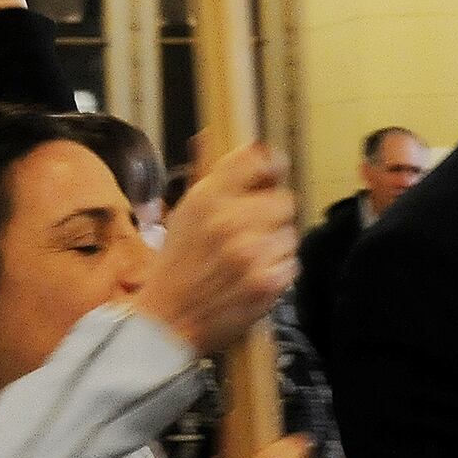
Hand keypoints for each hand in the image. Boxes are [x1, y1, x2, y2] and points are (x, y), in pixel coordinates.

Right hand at [132, 143, 297, 356]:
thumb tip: (211, 135)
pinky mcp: (267, 282)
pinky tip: (254, 278)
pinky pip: (291, 264)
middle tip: (255, 231)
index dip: (271, 165)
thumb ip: (207, 178)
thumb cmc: (174, 268)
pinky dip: (278, 272)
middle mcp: (231, 220)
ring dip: (276, 246)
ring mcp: (252, 252)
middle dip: (273, 215)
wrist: (166, 322)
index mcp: (207, 198)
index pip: (256, 160)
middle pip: (284, 200)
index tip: (273, 173)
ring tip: (249, 260)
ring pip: (290, 234)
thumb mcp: (182, 214)